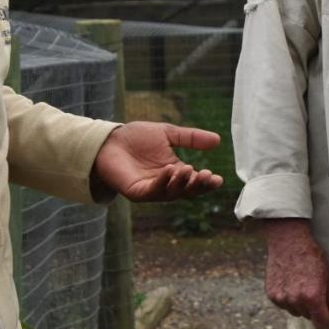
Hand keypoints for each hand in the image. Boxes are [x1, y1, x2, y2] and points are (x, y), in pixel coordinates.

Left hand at [90, 122, 223, 200]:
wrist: (109, 139)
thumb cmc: (136, 137)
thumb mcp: (168, 134)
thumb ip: (191, 138)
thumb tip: (218, 140)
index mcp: (175, 172)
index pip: (195, 182)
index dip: (207, 183)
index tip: (218, 179)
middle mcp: (165, 184)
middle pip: (186, 192)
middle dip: (198, 186)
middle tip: (208, 176)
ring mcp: (151, 190)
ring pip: (171, 193)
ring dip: (181, 183)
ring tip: (188, 169)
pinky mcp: (136, 192)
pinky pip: (153, 191)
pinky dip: (162, 182)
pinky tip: (169, 170)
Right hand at [263, 219, 328, 328]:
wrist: (288, 240)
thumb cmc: (312, 256)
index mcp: (313, 296)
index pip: (323, 324)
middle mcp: (296, 300)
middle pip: (310, 318)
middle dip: (315, 309)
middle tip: (315, 290)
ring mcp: (282, 298)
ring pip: (297, 312)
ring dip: (301, 305)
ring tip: (302, 285)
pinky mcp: (271, 295)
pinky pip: (284, 305)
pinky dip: (289, 299)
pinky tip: (291, 283)